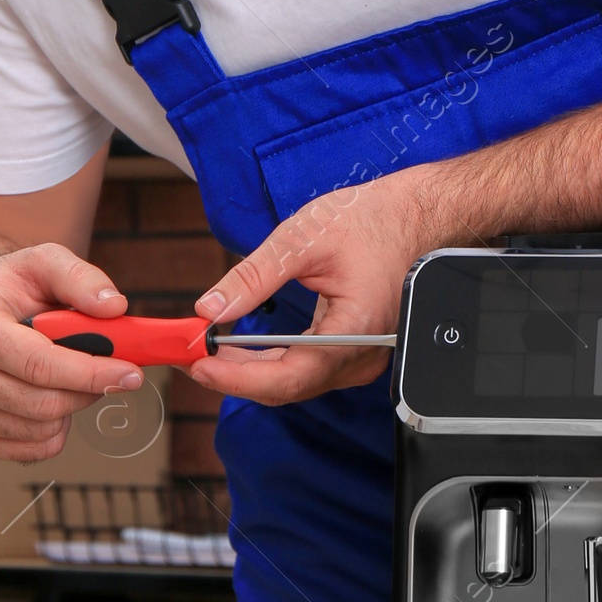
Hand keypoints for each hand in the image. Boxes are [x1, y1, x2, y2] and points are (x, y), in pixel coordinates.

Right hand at [0, 243, 141, 461]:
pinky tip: (48, 398)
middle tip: (108, 373)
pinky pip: (32, 450)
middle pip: (43, 403)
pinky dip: (54, 430)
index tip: (130, 373)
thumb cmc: (9, 289)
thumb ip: (79, 278)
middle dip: (88, 390)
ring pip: (41, 429)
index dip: (90, 373)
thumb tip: (114, 307)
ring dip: (72, 407)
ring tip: (68, 378)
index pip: (38, 364)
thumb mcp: (41, 263)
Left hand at [189, 171, 438, 406]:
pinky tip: (238, 348)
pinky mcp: (351, 349)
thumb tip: (211, 308)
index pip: (290, 376)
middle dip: (233, 376)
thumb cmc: (372, 220)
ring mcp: (358, 356)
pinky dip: (268, 361)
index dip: (239, 378)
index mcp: (355, 331)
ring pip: (294, 381)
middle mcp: (361, 355)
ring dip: (247, 370)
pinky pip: (304, 367)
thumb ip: (253, 277)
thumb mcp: (302, 239)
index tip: (200, 366)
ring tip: (205, 351)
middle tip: (188, 357)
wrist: (413, 214)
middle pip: (288, 386)